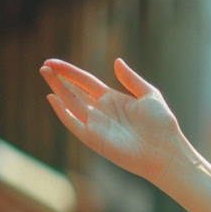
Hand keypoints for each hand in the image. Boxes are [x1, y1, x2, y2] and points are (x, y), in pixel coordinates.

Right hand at [40, 58, 191, 183]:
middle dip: (59, 79)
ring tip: (46, 73)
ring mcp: (96, 125)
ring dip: (58, 89)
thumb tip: (117, 61)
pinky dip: (62, 112)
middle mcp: (101, 111)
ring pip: (70, 103)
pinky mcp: (94, 138)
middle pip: (74, 91)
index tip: (52, 62)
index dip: (69, 72)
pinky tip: (53, 98)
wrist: (166, 150)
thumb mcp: (149, 95)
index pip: (84, 82)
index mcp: (112, 99)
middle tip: (44, 66)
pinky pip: (73, 123)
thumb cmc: (162, 124)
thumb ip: (131, 79)